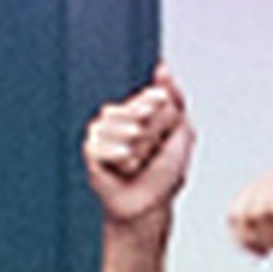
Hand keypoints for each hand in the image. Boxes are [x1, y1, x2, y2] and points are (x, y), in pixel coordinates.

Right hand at [84, 66, 195, 230]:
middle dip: (154, 137)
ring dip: (139, 150)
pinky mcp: (90, 149)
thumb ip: (174, 98)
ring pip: (125, 128)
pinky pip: (105, 144)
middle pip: (140, 112)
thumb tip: (162, 66)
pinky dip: (120, 157)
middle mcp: (118, 116)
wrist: (150, 205)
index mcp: (139, 109)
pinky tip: (126, 165)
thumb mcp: (181, 131)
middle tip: (152, 153)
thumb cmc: (166, 172)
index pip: (152, 98)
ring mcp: (102, 131)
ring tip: (139, 162)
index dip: (162, 116)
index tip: (165, 134)